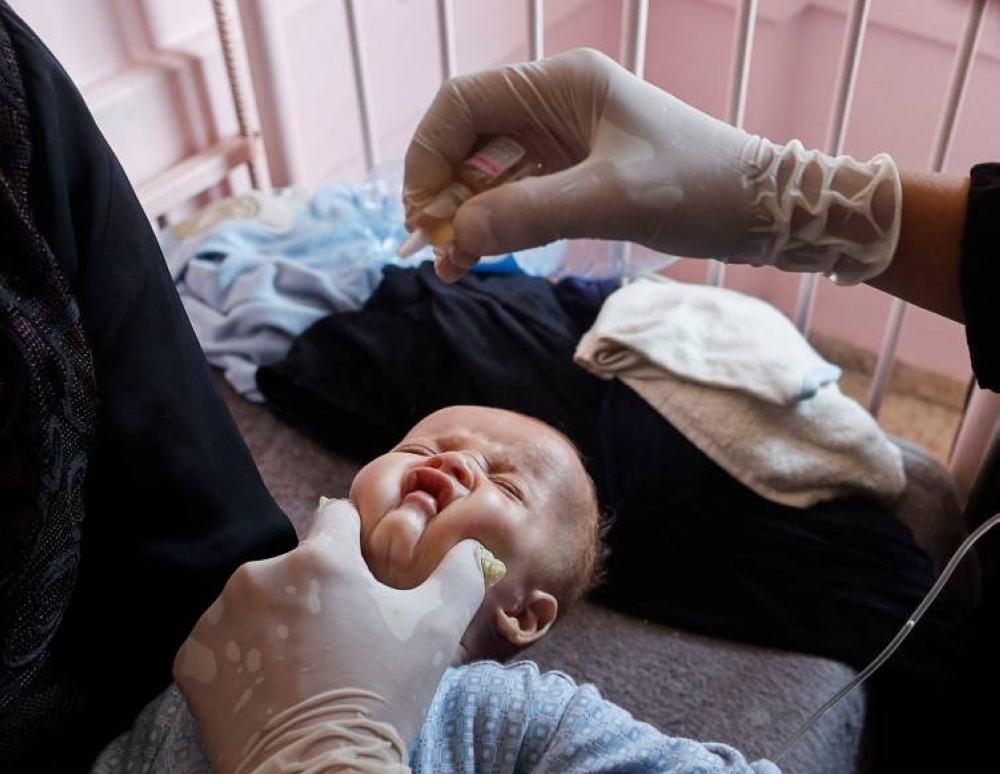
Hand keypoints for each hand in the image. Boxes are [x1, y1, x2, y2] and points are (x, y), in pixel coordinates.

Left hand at [175, 500, 487, 773]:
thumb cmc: (383, 698)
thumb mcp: (438, 632)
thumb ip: (457, 574)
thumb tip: (467, 547)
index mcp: (320, 559)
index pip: (337, 519)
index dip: (357, 549)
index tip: (365, 585)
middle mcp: (259, 575)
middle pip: (295, 570)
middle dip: (315, 598)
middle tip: (339, 650)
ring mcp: (217, 618)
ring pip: (255, 607)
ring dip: (275, 630)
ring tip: (301, 679)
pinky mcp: (191, 661)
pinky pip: (221, 649)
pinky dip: (241, 666)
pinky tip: (268, 697)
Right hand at [405, 47, 899, 284]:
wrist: (759, 210)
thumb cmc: (696, 189)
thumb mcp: (612, 201)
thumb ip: (531, 214)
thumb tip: (459, 236)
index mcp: (561, 84)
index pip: (463, 104)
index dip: (429, 155)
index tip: (421, 213)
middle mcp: (555, 103)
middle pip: (469, 139)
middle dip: (444, 192)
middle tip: (435, 250)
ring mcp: (564, 140)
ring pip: (489, 172)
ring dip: (465, 215)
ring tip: (454, 265)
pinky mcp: (576, 174)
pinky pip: (516, 194)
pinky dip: (493, 225)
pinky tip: (479, 256)